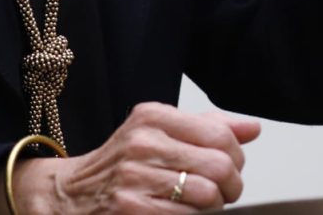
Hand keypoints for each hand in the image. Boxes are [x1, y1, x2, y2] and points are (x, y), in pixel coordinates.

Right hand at [14, 103, 260, 211]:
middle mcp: (142, 143)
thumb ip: (207, 128)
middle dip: (231, 186)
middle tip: (223, 193)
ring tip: (202, 206)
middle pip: (219, 166)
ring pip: (206, 195)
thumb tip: (252, 128)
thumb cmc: (121, 165)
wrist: (70, 195)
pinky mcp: (130, 209)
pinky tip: (181, 214)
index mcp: (153, 117)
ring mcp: (134, 177)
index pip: (220, 134)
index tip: (231, 168)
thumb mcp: (158, 133)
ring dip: (213, 207)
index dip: (237, 158)